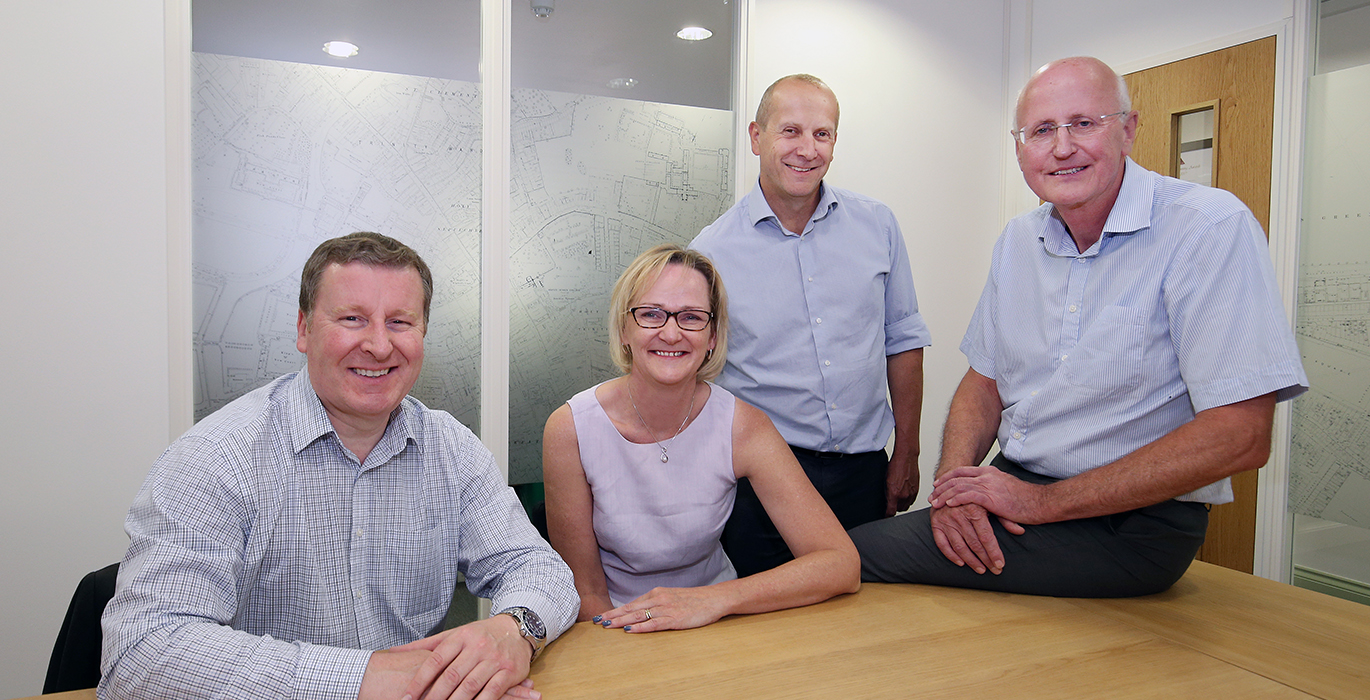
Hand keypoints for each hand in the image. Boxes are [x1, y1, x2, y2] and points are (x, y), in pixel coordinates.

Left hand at [361, 615, 533, 699]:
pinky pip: (492, 691)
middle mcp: (477, 647)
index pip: (436, 660)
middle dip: (433, 696)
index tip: (407, 696)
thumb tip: (395, 650)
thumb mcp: (455, 634)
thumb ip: (426, 645)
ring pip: (470, 686)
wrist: (518, 628)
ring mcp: (493, 659)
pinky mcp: (509, 671)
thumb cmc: (482, 633)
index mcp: (461, 637)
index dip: (419, 680)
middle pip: (451, 676)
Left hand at [592, 586, 728, 632]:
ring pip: (638, 616)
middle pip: (630, 609)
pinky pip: (653, 624)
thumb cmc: (693, 600)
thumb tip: (640, 612)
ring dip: (621, 621)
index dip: (615, 610)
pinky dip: (640, 628)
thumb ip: (656, 603)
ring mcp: (665, 609)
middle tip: (596, 621)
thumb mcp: (671, 597)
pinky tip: (629, 631)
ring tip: (607, 626)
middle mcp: (658, 599)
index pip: (631, 604)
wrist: (713, 599)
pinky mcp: (674, 619)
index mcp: (656, 593)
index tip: (601, 615)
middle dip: (612, 616)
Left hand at [885, 451, 919, 516]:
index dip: (886, 515)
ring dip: (901, 504)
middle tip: (890, 503)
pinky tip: (904, 493)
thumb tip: (886, 502)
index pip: (891, 512)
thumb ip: (886, 493)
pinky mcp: (917, 490)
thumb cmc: (895, 466)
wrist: (906, 458)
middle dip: (894, 508)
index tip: (885, 515)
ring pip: (906, 506)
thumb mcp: (885, 481)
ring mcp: (912, 493)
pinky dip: (908, 499)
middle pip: (899, 510)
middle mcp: (904, 495)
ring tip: (897, 497)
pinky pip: (912, 500)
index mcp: (895, 494)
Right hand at [928, 502, 1023, 574]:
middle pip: (974, 544)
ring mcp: (946, 520)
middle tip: (995, 570)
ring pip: (959, 547)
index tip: (1001, 564)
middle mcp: (959, 515)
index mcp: (974, 509)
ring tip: (981, 569)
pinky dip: (951, 555)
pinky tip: (961, 562)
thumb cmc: (973, 496)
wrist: (950, 483)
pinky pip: (942, 544)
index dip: (994, 552)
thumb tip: (1020, 531)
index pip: (986, 537)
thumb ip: (1005, 518)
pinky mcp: (935, 524)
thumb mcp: (990, 503)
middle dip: (986, 560)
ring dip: (971, 561)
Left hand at [929, 465, 1048, 524]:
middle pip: (957, 478)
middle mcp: (987, 476)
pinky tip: (948, 505)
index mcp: (990, 472)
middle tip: (932, 496)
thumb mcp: (1006, 489)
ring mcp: (989, 485)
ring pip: (959, 487)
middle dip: (942, 487)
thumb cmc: (1027, 500)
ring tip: (934, 503)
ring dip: (944, 495)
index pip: (963, 471)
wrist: (1041, 502)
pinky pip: (968, 496)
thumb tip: (984, 496)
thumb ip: (993, 490)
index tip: (938, 484)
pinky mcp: (992, 497)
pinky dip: (956, 499)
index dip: (948, 477)